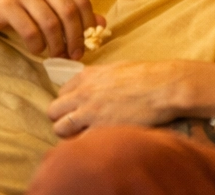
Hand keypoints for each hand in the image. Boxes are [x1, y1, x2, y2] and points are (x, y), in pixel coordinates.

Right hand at [0, 0, 103, 59]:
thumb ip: (74, 9)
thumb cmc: (21, 3)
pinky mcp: (7, 3)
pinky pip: (30, 32)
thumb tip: (102, 23)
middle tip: (74, 55)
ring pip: (50, 23)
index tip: (87, 44)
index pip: (81, 0)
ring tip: (55, 54)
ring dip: (56, 45)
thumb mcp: (49, 1)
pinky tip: (36, 49)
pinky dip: (37, 46)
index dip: (87, 25)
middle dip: (75, 38)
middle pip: (68, 11)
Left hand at [48, 61, 190, 135]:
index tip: (77, 109)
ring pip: (59, 128)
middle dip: (61, 118)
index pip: (61, 93)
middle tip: (75, 125)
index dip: (68, 103)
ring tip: (82, 136)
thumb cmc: (144, 75)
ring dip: (68, 133)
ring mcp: (89, 112)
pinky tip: (95, 144)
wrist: (161, 86)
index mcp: (86, 75)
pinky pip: (78, 142)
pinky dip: (82, 145)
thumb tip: (93, 87)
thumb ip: (98, 78)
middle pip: (54, 110)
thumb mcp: (114, 68)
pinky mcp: (100, 129)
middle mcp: (83, 92)